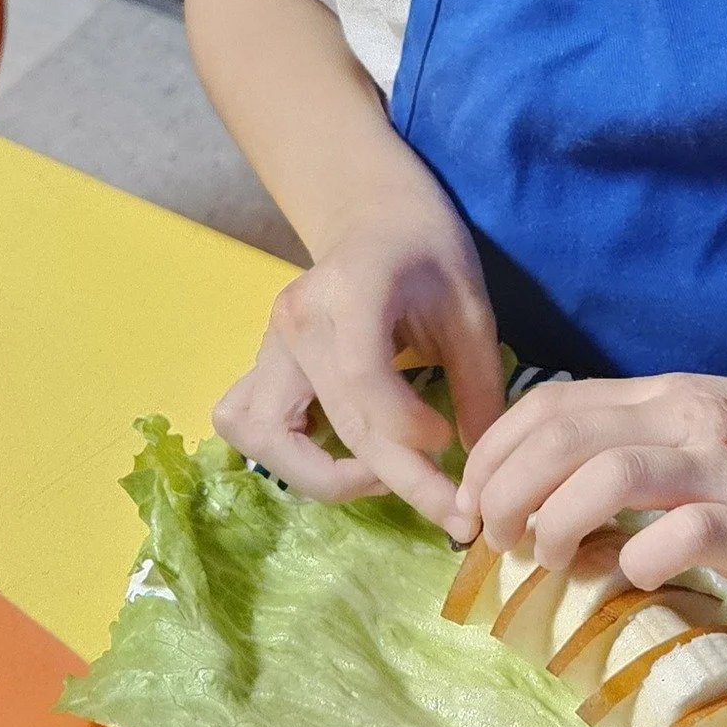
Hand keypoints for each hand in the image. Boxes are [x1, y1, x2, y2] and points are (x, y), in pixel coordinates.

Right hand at [213, 189, 503, 539]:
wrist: (378, 219)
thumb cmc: (429, 255)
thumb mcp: (471, 308)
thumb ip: (479, 385)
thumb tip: (479, 464)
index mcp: (351, 288)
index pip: (362, 377)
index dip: (407, 428)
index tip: (449, 443)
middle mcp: (296, 318)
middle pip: (335, 423)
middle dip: (396, 478)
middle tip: (449, 508)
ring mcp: (269, 341)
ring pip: (262, 435)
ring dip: (319, 473)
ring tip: (381, 474)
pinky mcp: (261, 362)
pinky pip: (247, 424)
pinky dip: (286, 456)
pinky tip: (340, 454)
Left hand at [456, 371, 726, 587]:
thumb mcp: (699, 419)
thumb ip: (634, 437)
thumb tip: (550, 483)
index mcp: (660, 394)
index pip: (551, 403)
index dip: (493, 449)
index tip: (467, 495)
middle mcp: (682, 419)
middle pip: (563, 436)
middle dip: (505, 488)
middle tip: (490, 535)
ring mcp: (720, 468)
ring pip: (609, 475)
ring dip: (556, 521)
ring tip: (545, 557)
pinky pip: (681, 536)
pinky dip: (641, 560)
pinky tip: (634, 577)